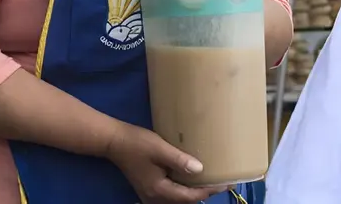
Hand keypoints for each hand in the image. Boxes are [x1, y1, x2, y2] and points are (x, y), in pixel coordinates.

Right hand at [104, 120, 227, 202]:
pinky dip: (183, 191)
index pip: (189, 197)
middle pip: (184, 202)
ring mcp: (150, 195)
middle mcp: (154, 197)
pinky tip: (191, 180)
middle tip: (221, 182)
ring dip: (193, 193)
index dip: (209, 191)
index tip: (225, 183)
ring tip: (209, 182)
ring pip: (177, 200)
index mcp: (158, 190)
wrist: (115, 142)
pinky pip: (171, 195)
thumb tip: (200, 170)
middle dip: (203, 194)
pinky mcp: (148, 188)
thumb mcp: (160, 149)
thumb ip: (179, 160)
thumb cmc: (137, 144)